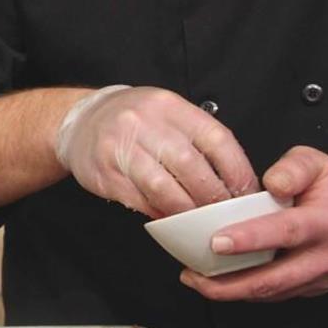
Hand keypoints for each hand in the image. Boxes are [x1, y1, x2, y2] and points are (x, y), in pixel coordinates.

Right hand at [55, 86, 258, 217]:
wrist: (80, 121)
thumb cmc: (132, 121)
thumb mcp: (167, 114)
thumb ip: (198, 139)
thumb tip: (235, 182)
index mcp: (168, 106)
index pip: (215, 139)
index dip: (237, 171)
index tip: (247, 193)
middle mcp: (143, 122)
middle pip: (190, 167)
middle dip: (213, 197)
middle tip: (224, 214)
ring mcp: (119, 147)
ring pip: (163, 188)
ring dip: (186, 210)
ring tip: (198, 221)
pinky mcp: (103, 172)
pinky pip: (138, 200)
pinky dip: (158, 213)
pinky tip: (169, 218)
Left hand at [181, 147, 327, 300]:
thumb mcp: (316, 163)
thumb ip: (292, 169)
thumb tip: (272, 184)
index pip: (286, 232)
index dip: (250, 239)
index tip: (216, 242)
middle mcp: (327, 255)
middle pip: (275, 278)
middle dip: (231, 282)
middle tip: (194, 275)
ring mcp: (321, 276)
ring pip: (273, 292)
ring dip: (232, 292)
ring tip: (196, 281)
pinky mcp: (312, 287)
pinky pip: (276, 294)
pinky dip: (245, 292)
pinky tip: (219, 283)